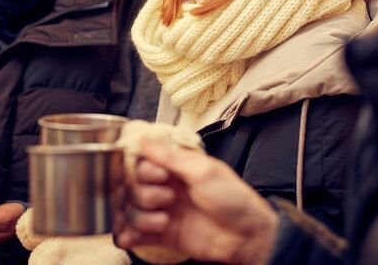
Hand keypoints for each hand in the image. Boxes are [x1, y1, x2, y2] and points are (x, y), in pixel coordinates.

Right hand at [114, 139, 278, 264]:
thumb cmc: (233, 199)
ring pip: (133, 210)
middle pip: (134, 187)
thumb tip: (145, 139)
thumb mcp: (203, 171)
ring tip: (164, 221)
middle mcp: (167, 188)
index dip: (145, 170)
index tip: (160, 175)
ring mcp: (164, 212)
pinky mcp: (164, 235)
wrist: (248, 237)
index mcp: (176, 169)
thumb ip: (171, 157)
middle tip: (168, 198)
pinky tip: (131, 237)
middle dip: (146, 193)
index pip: (143, 164)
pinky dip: (129, 236)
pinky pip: (137, 235)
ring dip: (142, 216)